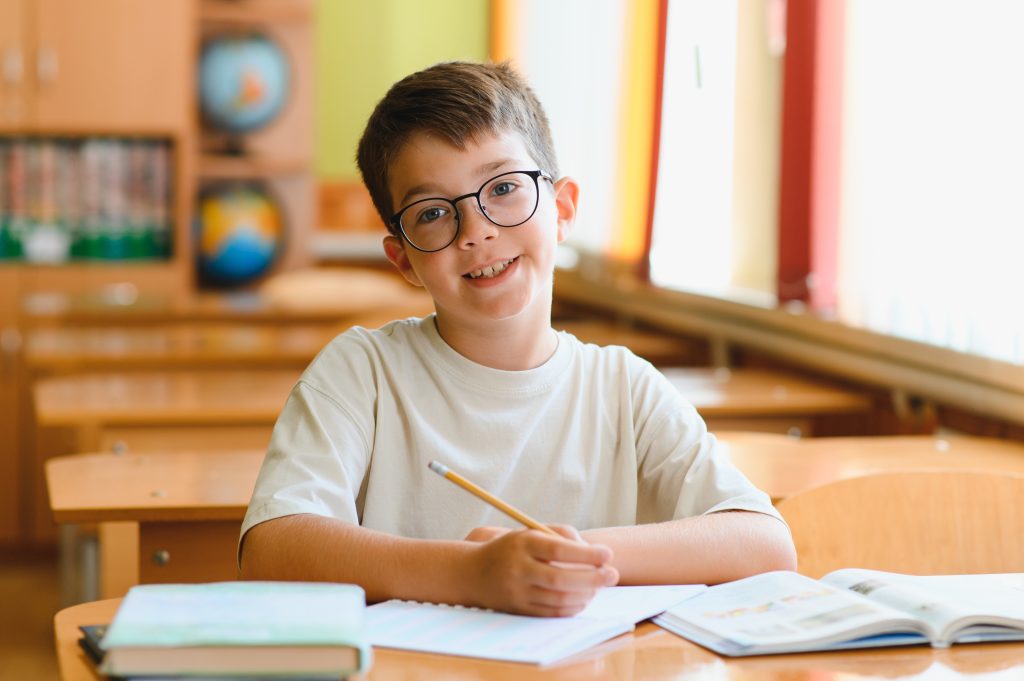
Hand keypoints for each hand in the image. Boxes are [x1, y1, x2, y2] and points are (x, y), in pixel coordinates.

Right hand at [463, 527, 618, 616]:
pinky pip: (552, 612)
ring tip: (599, 586)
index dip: (586, 554)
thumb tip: (593, 551)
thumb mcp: (530, 533)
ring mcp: (517, 592)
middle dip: (592, 578)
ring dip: (586, 594)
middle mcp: (517, 568)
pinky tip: (584, 598)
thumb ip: (562, 535)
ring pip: (559, 599)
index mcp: (521, 543)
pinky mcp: (518, 610)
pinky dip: (573, 607)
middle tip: (613, 575)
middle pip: (561, 578)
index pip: (558, 549)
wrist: (473, 573)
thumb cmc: (512, 548)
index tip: (607, 554)